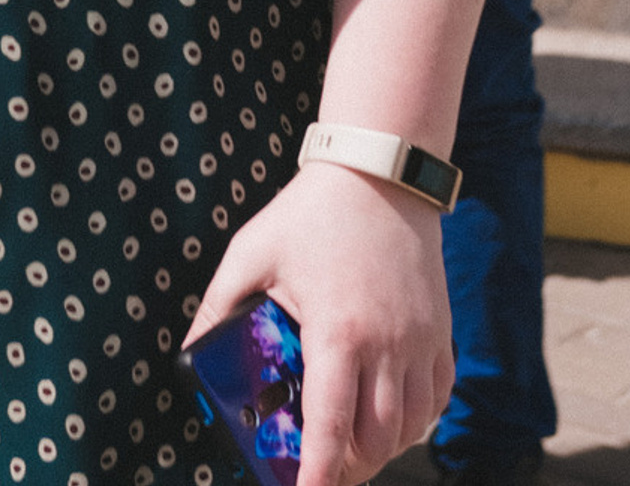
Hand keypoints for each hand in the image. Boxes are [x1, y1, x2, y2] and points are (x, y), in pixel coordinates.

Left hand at [186, 162, 452, 485]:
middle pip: (376, 441)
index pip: (332, 427)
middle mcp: (388, 346)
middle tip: (318, 469)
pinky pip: (435, 401)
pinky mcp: (440, 334)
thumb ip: (219, 307)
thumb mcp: (252, 253)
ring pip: (409, 429)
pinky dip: (413, 422)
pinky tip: (386, 416)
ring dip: (380, 448)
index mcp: (339, 332)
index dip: (320, 475)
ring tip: (347, 444)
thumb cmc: (311, 214)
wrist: (379, 174)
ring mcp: (420, 342)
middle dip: (347, 468)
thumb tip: (189, 354)